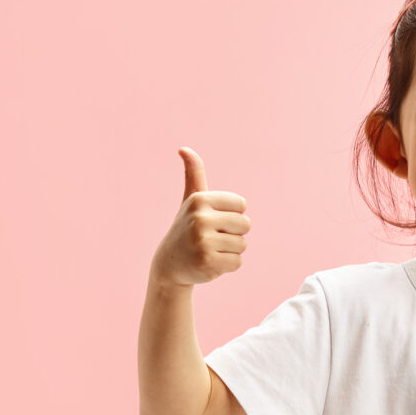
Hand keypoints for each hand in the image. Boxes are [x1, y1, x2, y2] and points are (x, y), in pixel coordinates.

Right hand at [150, 147, 251, 287]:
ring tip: (209, 250)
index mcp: (200, 199)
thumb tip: (184, 149)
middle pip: (246, 225)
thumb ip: (194, 174)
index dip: (233, 215)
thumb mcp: (191, 200)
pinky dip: (228, 266)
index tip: (214, 221)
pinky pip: (237, 262)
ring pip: (242, 245)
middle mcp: (200, 217)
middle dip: (234, 234)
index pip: (241, 205)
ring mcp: (203, 240)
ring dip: (230, 250)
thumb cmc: (187, 228)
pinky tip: (210, 263)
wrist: (169, 264)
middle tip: (212, 238)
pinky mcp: (207, 261)